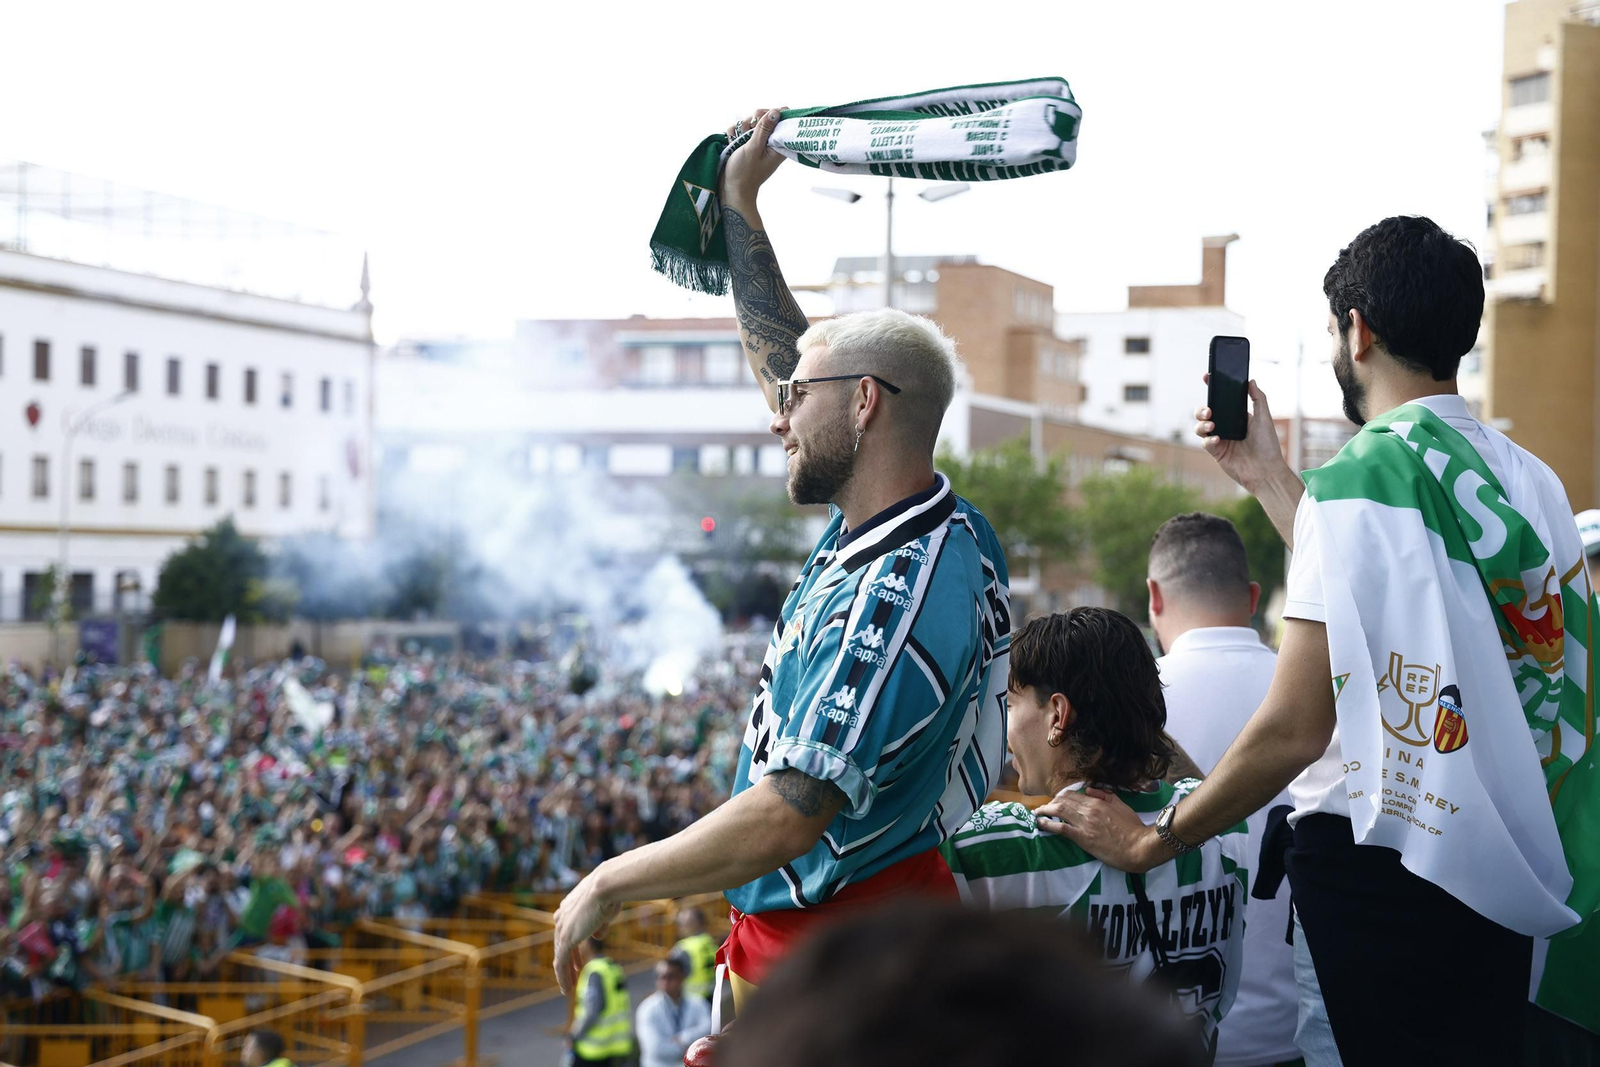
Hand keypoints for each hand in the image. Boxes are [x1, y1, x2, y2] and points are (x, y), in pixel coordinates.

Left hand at [551, 868, 618, 995]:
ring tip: (569, 988)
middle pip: (561, 944)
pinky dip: (563, 977)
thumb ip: (600, 925)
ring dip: (565, 973)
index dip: (571, 946)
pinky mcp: (565, 940)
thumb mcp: (606, 911)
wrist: (606, 886)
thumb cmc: (611, 894)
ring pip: (560, 957)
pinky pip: (561, 963)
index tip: (577, 958)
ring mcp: (562, 929)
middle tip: (573, 974)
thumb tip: (597, 937)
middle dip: (567, 961)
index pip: (566, 930)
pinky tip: (567, 989)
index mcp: (569, 907)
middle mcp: (562, 917)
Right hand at [720, 107, 787, 215]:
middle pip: (765, 116)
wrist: (730, 189)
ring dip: (741, 127)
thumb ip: (765, 129)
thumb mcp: (754, 148)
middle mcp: (769, 142)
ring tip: (737, 140)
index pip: (784, 119)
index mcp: (778, 144)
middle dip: (753, 120)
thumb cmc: (744, 173)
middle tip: (748, 132)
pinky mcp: (745, 143)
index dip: (774, 114)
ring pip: (751, 121)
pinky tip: (731, 141)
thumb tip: (777, 111)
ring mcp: (757, 142)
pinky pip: (740, 128)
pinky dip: (734, 133)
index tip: (763, 118)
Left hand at [1034, 787, 1164, 873]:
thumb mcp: (1121, 805)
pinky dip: (1047, 824)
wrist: (1138, 846)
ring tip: (1036, 813)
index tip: (1055, 801)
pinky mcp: (1082, 838)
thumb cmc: (1133, 828)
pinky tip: (1039, 823)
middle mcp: (1088, 809)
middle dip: (1050, 803)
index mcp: (1097, 801)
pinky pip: (1060, 828)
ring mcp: (1084, 823)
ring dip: (1044, 811)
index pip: (1072, 794)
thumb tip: (1090, 790)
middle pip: (1062, 801)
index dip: (1061, 797)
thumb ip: (1106, 795)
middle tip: (1043, 808)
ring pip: (1058, 811)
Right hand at [1195, 377, 1290, 492]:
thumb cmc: (1268, 445)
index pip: (1222, 400)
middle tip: (1209, 410)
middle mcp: (1226, 427)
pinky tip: (1216, 439)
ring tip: (1211, 424)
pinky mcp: (1216, 452)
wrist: (1265, 470)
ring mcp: (1220, 439)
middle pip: (1205, 413)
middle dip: (1202, 409)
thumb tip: (1251, 381)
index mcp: (1237, 417)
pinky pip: (1205, 442)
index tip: (1207, 377)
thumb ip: (1258, 398)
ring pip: (1200, 427)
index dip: (1213, 389)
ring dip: (1202, 423)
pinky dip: (1208, 439)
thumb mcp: (1264, 418)